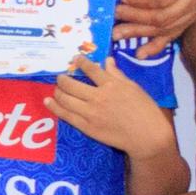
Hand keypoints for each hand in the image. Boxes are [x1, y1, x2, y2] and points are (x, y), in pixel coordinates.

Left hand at [49, 54, 175, 155]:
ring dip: (57, 91)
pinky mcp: (87, 126)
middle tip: (61, 77)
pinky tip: (48, 101)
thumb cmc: (145, 110)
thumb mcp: (134, 88)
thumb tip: (107, 60)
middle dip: (63, 79)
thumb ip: (117, 74)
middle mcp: (98, 97)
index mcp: (112, 85)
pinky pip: (66, 115)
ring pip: (65, 99)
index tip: (75, 58)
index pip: (91, 69)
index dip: (81, 62)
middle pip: (71, 84)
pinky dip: (54, 107)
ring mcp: (91, 112)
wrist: (147, 136)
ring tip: (55, 88)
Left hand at [117, 0, 195, 48]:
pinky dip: (155, 46)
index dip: (139, 1)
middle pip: (163, 16)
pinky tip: (140, 54)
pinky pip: (172, 35)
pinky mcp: (186, 18)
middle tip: (115, 16)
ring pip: (165, 28)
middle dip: (136, 18)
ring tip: (117, 34)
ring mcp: (192, 9)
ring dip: (140, 33)